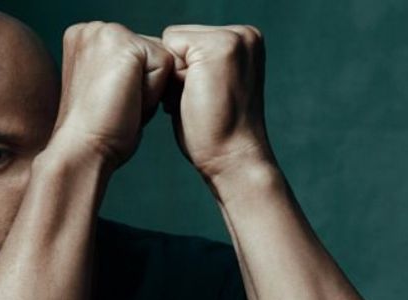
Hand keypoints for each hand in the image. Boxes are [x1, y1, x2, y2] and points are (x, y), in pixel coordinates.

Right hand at [53, 22, 175, 167]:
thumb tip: (151, 63)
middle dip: (145, 83)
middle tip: (117, 105)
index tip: (110, 102)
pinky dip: (155, 91)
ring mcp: (106, 32)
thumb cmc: (96, 130)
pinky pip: (165, 64)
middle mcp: (91, 28)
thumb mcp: (106, 87)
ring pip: (160, 57)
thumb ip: (122, 66)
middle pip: (151, 51)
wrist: (81, 149)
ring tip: (122, 103)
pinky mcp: (124, 44)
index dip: (136, 83)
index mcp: (84, 37)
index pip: (136, 51)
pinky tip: (129, 101)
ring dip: (150, 88)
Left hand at [161, 25, 275, 180]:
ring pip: (173, 43)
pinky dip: (172, 77)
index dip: (185, 72)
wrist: (232, 158)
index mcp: (245, 41)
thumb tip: (163, 55)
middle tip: (201, 101)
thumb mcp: (210, 86)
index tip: (205, 97)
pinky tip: (191, 98)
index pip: (189, 40)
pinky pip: (170, 47)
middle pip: (179, 39)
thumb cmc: (217, 131)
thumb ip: (195, 64)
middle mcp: (244, 34)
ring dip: (175, 76)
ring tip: (198, 100)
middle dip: (179, 72)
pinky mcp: (217, 47)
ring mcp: (233, 38)